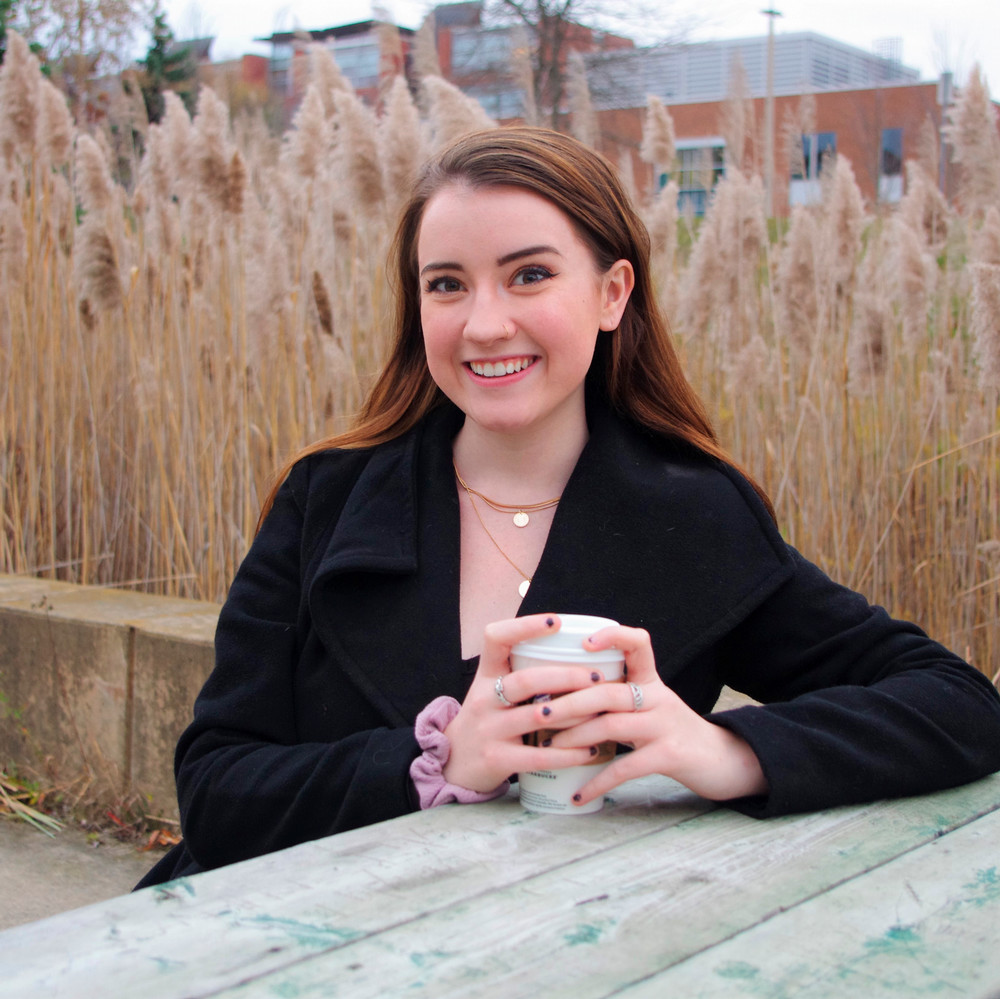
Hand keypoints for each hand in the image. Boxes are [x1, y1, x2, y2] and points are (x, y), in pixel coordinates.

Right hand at [442, 614, 606, 793]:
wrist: (453, 764)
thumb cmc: (487, 719)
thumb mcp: (491, 690)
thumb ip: (520, 672)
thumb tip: (570, 650)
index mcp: (485, 675)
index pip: (496, 638)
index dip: (525, 626)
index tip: (556, 622)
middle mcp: (484, 699)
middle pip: (526, 680)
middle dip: (566, 677)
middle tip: (596, 676)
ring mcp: (489, 730)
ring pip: (538, 717)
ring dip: (575, 713)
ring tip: (601, 711)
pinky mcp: (496, 760)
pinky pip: (538, 757)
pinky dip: (568, 754)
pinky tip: (589, 750)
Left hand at [544, 624, 768, 806]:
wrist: (722, 761)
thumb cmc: (673, 732)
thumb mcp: (650, 706)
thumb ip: (618, 697)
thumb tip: (562, 697)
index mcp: (651, 681)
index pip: (638, 644)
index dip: (613, 637)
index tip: (583, 643)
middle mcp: (659, 697)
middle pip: (608, 690)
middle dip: (569, 701)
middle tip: (538, 711)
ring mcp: (665, 726)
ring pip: (612, 724)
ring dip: (575, 737)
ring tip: (548, 747)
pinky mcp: (670, 755)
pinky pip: (626, 767)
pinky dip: (598, 781)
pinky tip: (578, 794)